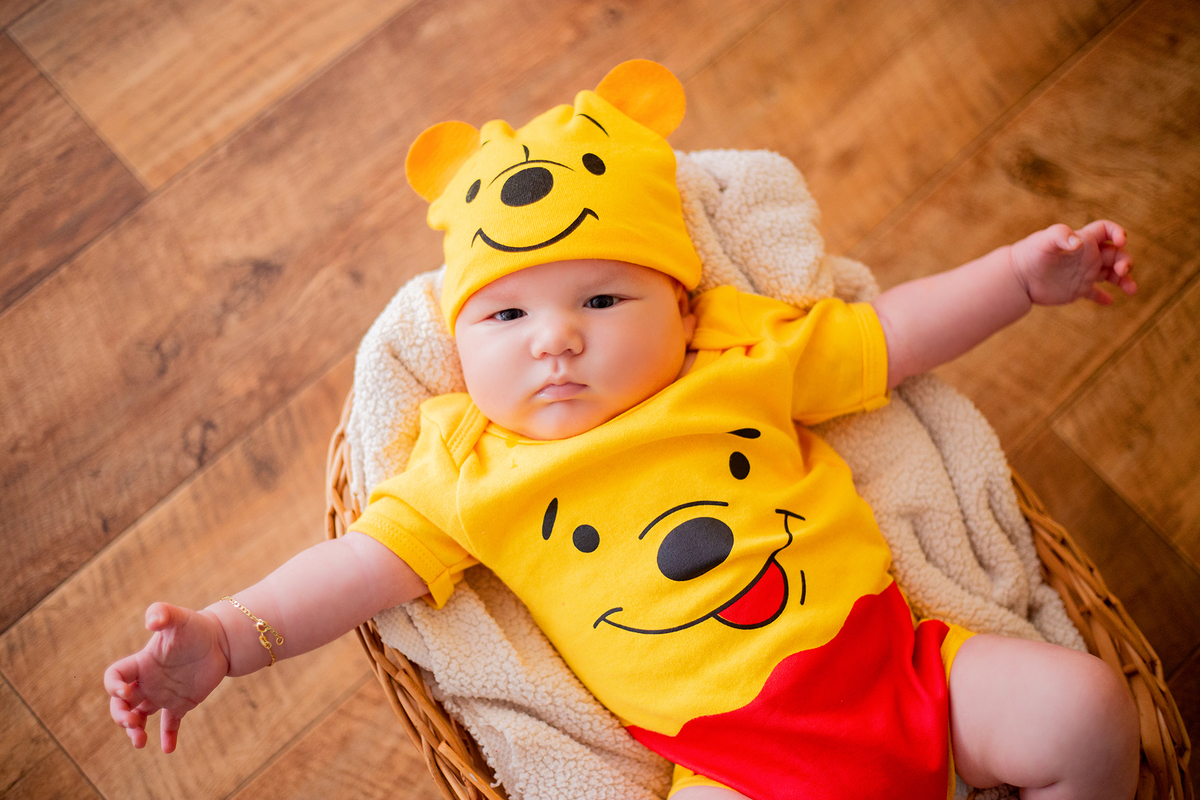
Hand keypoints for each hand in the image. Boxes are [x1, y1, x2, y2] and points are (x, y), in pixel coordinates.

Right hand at [104, 603, 229, 751]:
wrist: (221, 639)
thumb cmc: (196, 626)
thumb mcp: (179, 617)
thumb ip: (163, 613)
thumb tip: (152, 621)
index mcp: (142, 663)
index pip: (114, 678)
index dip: (113, 687)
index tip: (126, 692)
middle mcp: (148, 681)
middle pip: (121, 704)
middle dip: (120, 716)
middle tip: (132, 723)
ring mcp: (163, 694)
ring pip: (140, 718)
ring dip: (135, 732)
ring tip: (141, 742)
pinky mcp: (182, 704)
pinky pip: (170, 724)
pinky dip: (168, 737)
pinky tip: (169, 749)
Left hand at [1010, 220, 1135, 305]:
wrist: (1017, 276)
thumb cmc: (1030, 254)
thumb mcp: (1044, 240)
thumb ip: (1061, 236)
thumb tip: (1079, 243)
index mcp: (1083, 240)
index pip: (1106, 230)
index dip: (1118, 232)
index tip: (1122, 240)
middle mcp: (1087, 255)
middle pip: (1116, 254)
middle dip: (1126, 261)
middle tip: (1122, 272)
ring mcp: (1084, 273)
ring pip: (1112, 274)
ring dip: (1124, 280)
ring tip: (1131, 290)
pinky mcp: (1077, 289)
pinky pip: (1095, 293)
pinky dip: (1103, 297)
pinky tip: (1109, 301)